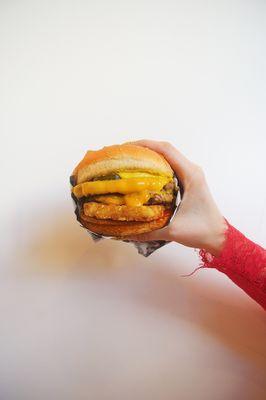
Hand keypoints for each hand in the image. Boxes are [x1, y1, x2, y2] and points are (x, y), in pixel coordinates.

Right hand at [126, 140, 226, 255]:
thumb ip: (148, 231)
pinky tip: (142, 174)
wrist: (219, 237)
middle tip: (124, 154)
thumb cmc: (202, 231)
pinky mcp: (188, 182)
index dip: (145, 145)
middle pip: (165, 150)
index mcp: (191, 175)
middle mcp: (192, 171)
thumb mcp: (173, 231)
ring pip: (167, 158)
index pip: (166, 150)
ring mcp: (191, 175)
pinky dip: (155, 167)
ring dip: (149, 156)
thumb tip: (123, 233)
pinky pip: (170, 167)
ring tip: (130, 161)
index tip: (127, 147)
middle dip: (144, 149)